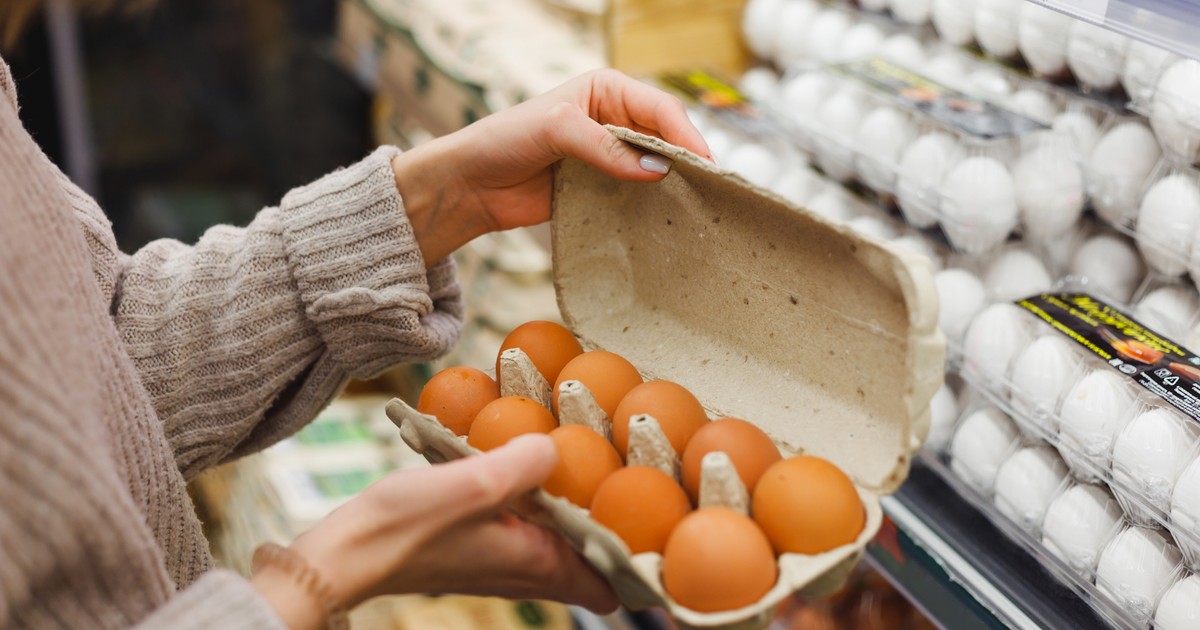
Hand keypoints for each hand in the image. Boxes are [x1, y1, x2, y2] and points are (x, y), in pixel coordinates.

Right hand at [252, 434, 616, 628]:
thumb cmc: (404, 528)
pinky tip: (528, 463)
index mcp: (537, 564)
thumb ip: (522, 463)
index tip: (665, 527)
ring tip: (591, 463)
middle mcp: (527, 570)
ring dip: (578, 512)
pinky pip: (530, 526)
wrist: (345, 554)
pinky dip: (542, 503)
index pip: (613, 586)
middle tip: (635, 479)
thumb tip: (559, 445)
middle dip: (617, 528)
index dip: (642, 565)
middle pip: (593, 561)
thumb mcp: (470, 484)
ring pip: (562, 542)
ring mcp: (503, 560)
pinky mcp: (480, 544)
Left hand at [391, 68, 711, 264]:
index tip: (705, 164)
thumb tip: (656, 171)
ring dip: (673, 185)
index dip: (685, 135)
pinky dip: (652, 205)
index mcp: (607, 90)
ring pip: (654, 167)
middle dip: (687, 160)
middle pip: (665, 138)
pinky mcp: (601, 186)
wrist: (471, 184)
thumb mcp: (556, 131)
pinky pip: (636, 194)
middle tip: (712, 189)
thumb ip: (604, 148)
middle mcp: (613, 119)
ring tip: (698, 207)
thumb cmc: (506, 141)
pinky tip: (668, 220)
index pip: (660, 108)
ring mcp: (608, 155)